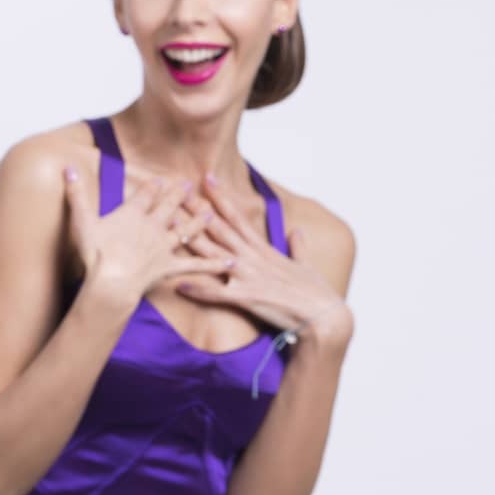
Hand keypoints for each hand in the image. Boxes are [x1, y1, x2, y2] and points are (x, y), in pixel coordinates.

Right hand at [64, 167, 234, 306]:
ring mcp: (163, 246)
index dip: (153, 186)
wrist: (111, 281)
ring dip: (199, 221)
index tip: (161, 178)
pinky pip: (195, 265)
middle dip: (179, 195)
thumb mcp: (81, 221)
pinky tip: (229, 262)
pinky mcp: (170, 266)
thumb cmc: (94, 253)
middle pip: (169, 206)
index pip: (146, 195)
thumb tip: (67, 169)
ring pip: (186, 230)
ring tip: (210, 213)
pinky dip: (212, 264)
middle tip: (189, 185)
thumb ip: (76, 194)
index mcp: (133, 214)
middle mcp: (152, 226)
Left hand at [175, 174, 351, 342]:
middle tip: (175, 191)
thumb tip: (297, 230)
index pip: (237, 217)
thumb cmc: (315, 293)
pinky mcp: (247, 297)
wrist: (325, 316)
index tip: (206, 178)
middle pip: (218, 228)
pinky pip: (217, 293)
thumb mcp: (306, 265)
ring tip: (169, 226)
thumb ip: (298, 247)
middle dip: (196, 209)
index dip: (220, 197)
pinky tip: (179, 286)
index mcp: (263, 249)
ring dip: (190, 239)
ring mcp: (248, 276)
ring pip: (213, 254)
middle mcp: (252, 258)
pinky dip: (199, 290)